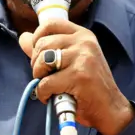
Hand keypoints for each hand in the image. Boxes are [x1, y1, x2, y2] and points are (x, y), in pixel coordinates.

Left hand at [19, 18, 134, 134]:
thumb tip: (23, 37)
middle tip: (45, 76)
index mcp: (82, 35)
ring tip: (48, 86)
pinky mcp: (79, 76)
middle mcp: (84, 42)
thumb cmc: (88, 86)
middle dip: (36, 63)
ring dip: (38, 77)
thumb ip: (46, 48)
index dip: (37, 38)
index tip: (38, 53)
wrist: (111, 109)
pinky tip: (51, 97)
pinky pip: (46, 83)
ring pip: (42, 61)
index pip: (50, 24)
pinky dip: (42, 93)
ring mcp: (82, 57)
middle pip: (42, 44)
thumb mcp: (70, 61)